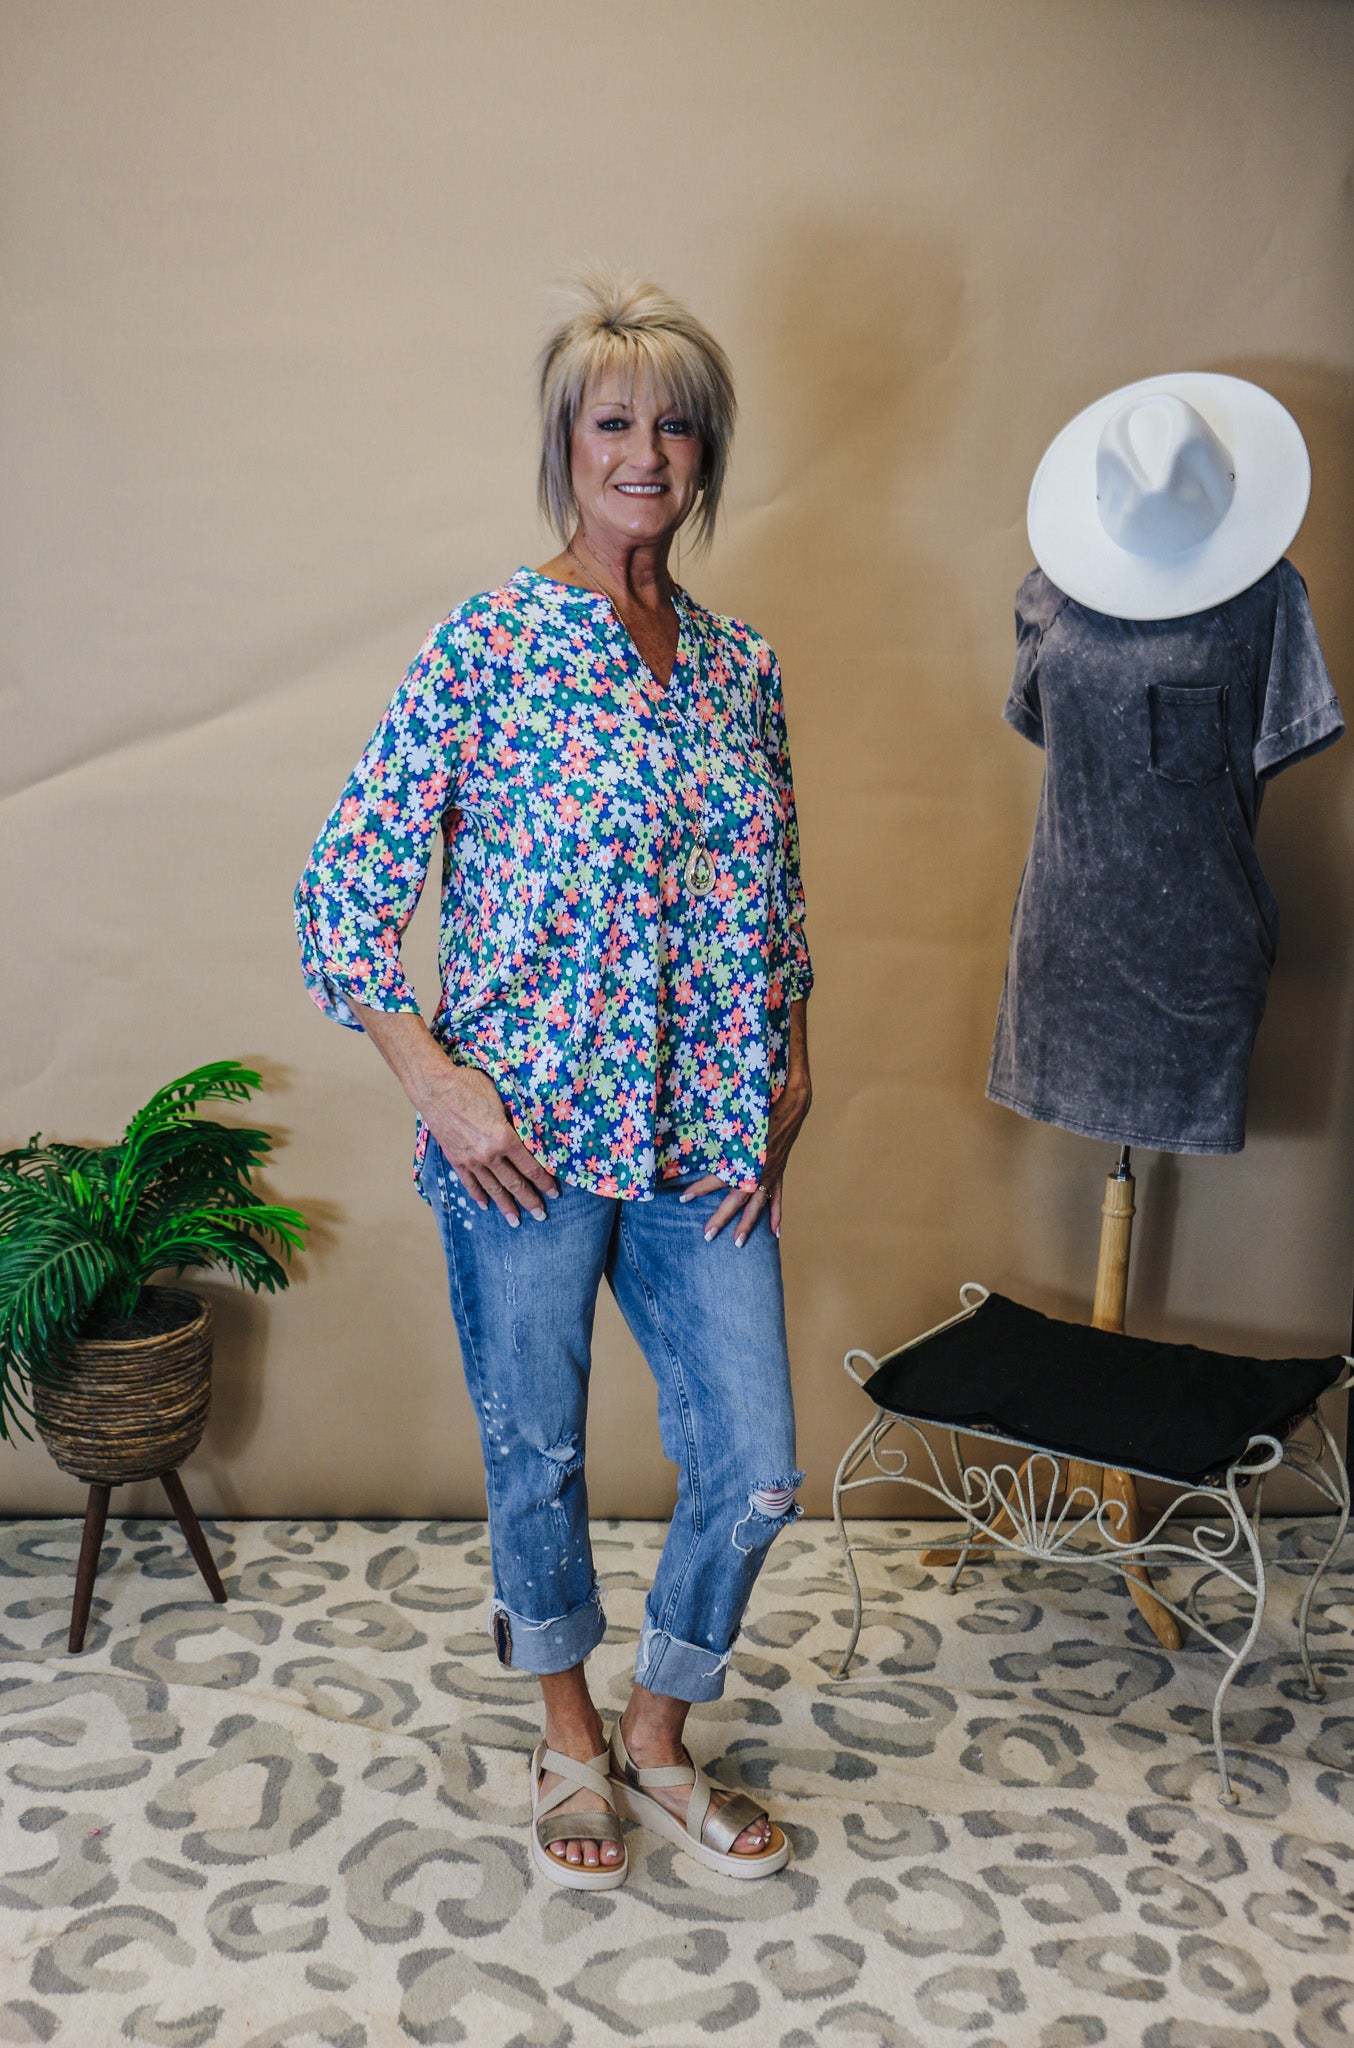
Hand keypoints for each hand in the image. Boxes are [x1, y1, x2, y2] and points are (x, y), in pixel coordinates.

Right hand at [419, 1061, 559, 1226]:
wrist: (435, 1088)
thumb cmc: (470, 1086)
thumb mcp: (502, 1098)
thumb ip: (516, 1120)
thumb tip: (531, 1131)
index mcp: (505, 1138)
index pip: (531, 1167)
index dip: (545, 1182)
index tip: (554, 1193)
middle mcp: (490, 1154)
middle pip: (515, 1183)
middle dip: (530, 1200)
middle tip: (542, 1215)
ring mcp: (471, 1160)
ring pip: (493, 1188)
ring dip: (506, 1206)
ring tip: (516, 1221)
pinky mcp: (456, 1160)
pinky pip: (470, 1183)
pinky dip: (479, 1195)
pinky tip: (486, 1206)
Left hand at [680, 1069, 810, 1244]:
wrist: (791, 1106)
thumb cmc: (761, 1108)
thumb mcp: (738, 1116)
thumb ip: (719, 1125)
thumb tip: (692, 1118)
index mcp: (747, 1157)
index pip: (719, 1176)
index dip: (701, 1187)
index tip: (683, 1198)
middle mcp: (759, 1170)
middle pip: (737, 1199)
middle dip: (721, 1217)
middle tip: (707, 1235)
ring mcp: (770, 1175)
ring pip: (757, 1205)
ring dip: (747, 1224)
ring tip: (738, 1243)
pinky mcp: (778, 1174)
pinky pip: (777, 1199)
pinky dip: (775, 1216)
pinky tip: (775, 1234)